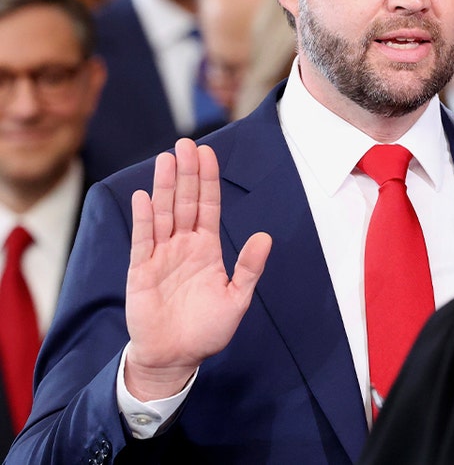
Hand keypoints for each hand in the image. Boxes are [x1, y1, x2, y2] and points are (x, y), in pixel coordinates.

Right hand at [124, 138, 271, 400]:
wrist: (176, 357)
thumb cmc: (207, 329)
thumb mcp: (237, 298)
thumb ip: (248, 267)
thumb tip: (264, 236)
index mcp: (206, 249)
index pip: (207, 206)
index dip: (208, 180)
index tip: (207, 153)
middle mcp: (183, 246)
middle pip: (185, 202)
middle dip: (187, 173)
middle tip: (186, 143)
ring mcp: (161, 256)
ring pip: (164, 214)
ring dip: (166, 187)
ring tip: (167, 159)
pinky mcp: (142, 271)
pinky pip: (143, 240)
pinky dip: (145, 219)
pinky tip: (145, 196)